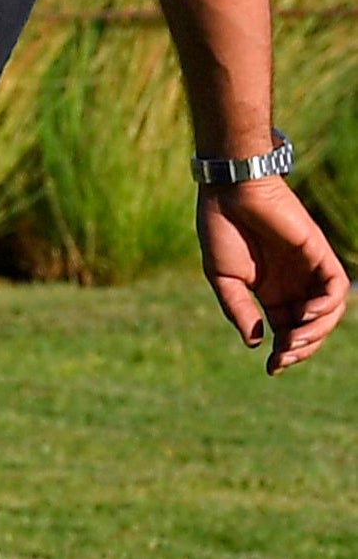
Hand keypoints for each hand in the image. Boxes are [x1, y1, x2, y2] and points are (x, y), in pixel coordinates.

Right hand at [197, 174, 346, 374]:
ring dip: (317, 331)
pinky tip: (309, 314)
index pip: (287, 330)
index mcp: (270, 292)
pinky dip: (329, 304)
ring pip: (329, 311)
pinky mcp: (319, 254)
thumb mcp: (224, 278)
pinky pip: (336, 286)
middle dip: (301, 347)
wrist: (231, 192)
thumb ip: (239, 310)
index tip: (272, 367)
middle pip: (311, 327)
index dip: (284, 352)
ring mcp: (309, 269)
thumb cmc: (221, 230)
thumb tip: (256, 342)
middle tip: (283, 356)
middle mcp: (294, 284)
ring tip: (295, 340)